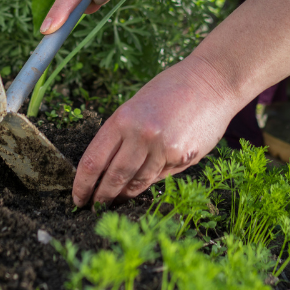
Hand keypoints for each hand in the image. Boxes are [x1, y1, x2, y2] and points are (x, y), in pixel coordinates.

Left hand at [73, 56, 243, 204]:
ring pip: (137, 182)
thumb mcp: (136, 106)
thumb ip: (123, 136)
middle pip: (113, 177)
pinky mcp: (183, 158)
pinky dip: (148, 183)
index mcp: (123, 119)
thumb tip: (108, 169)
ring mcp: (164, 149)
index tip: (78, 197)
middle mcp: (141, 135)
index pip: (93, 161)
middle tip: (95, 207)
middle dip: (101, 196)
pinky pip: (159, 177)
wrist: (212, 82)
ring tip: (115, 201)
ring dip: (124, 195)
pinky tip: (141, 187)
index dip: (82, 184)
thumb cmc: (172, 90)